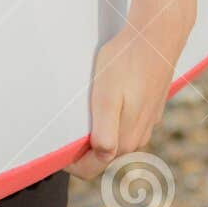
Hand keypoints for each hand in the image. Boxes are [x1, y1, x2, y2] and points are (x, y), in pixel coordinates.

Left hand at [69, 8, 190, 180]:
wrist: (155, 38)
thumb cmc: (126, 63)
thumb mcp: (106, 97)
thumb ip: (104, 132)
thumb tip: (101, 156)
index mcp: (124, 140)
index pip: (91, 168)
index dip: (69, 163)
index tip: (52, 150)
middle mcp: (137, 138)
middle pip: (102, 155)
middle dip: (80, 148)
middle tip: (60, 129)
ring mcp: (145, 124)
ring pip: (114, 138)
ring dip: (95, 131)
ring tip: (78, 112)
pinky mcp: (149, 109)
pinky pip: (125, 122)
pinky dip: (110, 118)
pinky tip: (102, 98)